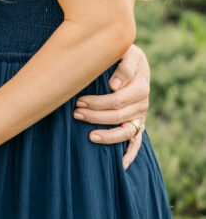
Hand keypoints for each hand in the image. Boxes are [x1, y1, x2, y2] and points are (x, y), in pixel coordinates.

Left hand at [73, 43, 149, 168]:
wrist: (131, 59)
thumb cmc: (124, 54)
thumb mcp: (127, 52)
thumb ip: (124, 66)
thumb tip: (115, 86)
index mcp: (140, 85)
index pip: (117, 99)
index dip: (97, 102)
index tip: (78, 100)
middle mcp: (142, 103)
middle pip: (118, 115)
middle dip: (95, 116)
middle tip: (75, 112)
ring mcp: (140, 115)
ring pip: (125, 132)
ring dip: (107, 136)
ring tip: (89, 136)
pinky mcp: (138, 124)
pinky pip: (136, 143)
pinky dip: (130, 155)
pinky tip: (120, 165)